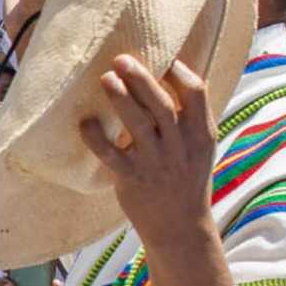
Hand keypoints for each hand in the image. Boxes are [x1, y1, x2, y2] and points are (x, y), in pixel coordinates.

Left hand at [78, 58, 217, 250]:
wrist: (180, 227)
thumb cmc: (185, 179)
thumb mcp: (199, 147)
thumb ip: (191, 116)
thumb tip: (175, 74)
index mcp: (201, 134)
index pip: (196, 94)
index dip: (179, 72)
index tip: (162, 57)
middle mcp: (180, 146)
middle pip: (163, 105)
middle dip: (142, 79)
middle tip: (121, 59)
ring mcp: (156, 163)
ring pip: (139, 125)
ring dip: (121, 99)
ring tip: (105, 78)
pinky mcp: (132, 179)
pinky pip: (111, 155)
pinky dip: (96, 138)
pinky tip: (85, 123)